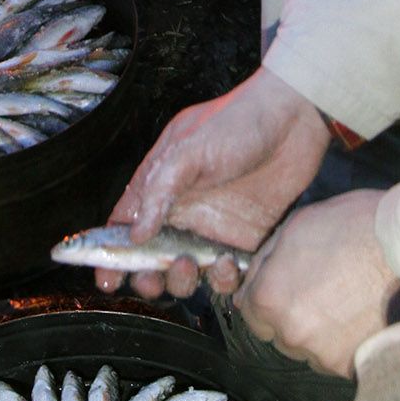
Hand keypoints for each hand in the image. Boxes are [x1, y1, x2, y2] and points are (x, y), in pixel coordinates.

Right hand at [96, 68, 330, 299]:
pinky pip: (226, 275)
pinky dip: (223, 281)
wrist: (295, 119)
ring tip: (191, 265)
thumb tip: (135, 234)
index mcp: (161, 186)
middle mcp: (183, 212)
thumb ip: (160, 191)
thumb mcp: (191, 149)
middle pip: (151, 258)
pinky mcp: (245, 241)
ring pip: (186, 273)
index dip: (111, 255)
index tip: (105, 279)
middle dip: (145, 278)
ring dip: (182, 281)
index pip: (125, 226)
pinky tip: (228, 265)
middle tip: (152, 281)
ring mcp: (213, 229)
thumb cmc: (238, 121)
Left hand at [235, 191, 399, 375]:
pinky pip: (339, 360)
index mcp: (270, 298)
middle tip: (325, 290)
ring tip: (349, 304)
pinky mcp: (355, 368)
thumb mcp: (298, 226)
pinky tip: (363, 319)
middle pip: (280, 334)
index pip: (251, 313)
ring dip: (321, 334)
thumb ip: (267, 261)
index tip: (291, 286)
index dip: (270, 296)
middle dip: (294, 316)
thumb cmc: (357, 227)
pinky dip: (347, 346)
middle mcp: (291, 334)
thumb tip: (249, 285)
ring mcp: (323, 355)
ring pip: (310, 350)